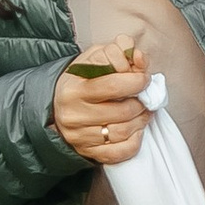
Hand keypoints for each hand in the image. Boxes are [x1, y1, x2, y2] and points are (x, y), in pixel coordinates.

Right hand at [53, 40, 149, 166]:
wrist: (58, 106)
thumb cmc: (82, 80)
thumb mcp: (94, 58)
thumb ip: (119, 51)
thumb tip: (138, 56)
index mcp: (74, 89)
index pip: (112, 85)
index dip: (135, 81)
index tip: (144, 78)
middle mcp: (74, 115)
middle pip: (121, 111)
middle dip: (141, 103)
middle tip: (145, 96)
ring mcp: (80, 137)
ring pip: (122, 132)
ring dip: (141, 120)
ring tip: (143, 111)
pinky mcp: (88, 152)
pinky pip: (119, 153)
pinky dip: (134, 141)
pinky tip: (135, 130)